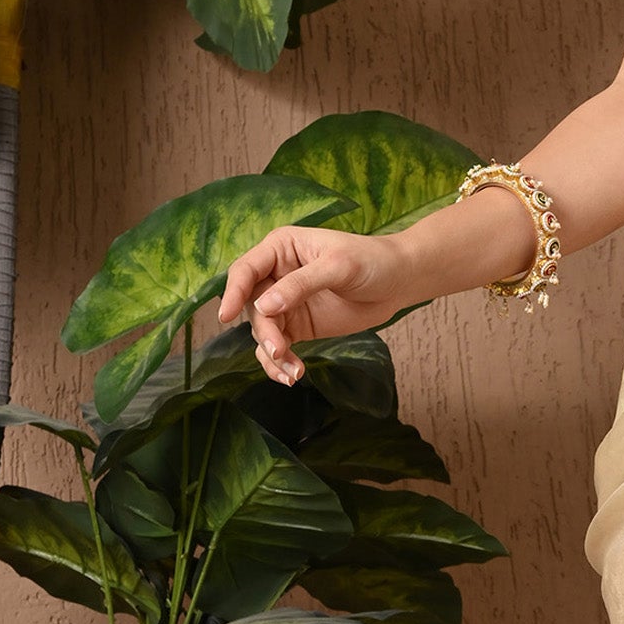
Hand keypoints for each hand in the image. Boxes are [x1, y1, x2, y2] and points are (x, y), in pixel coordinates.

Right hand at [217, 226, 411, 384]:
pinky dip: (280, 363)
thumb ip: (301, 285)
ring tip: (293, 371)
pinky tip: (292, 375)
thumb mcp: (338, 267)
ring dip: (272, 353)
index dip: (233, 292)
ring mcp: (285, 303)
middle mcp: (276, 275)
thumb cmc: (371, 261)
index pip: (245, 270)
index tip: (224, 315)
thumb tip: (264, 307)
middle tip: (280, 350)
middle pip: (252, 306)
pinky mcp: (298, 326)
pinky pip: (277, 346)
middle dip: (264, 331)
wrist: (399, 282)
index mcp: (280, 248)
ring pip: (262, 331)